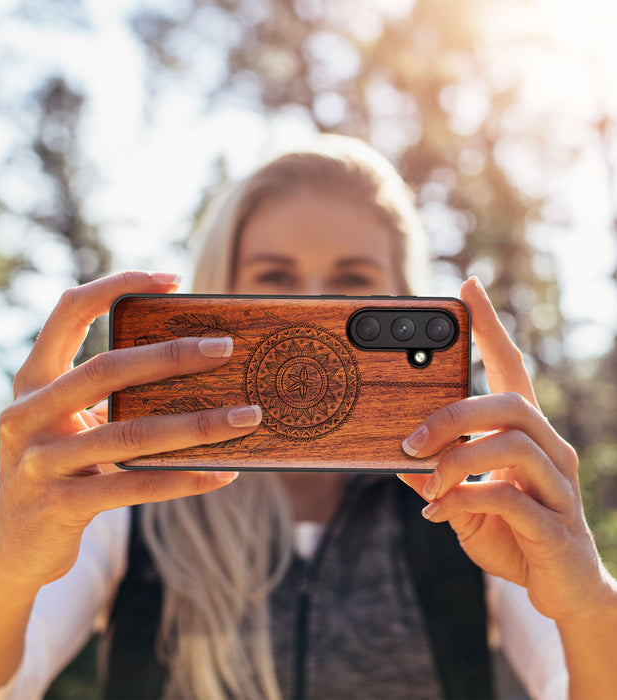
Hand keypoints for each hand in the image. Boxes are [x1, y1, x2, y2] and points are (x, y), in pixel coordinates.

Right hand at [0, 271, 260, 589]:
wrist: (13, 548)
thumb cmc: (59, 469)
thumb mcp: (70, 424)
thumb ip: (109, 397)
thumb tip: (195, 372)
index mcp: (33, 381)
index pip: (69, 312)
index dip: (117, 285)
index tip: (172, 279)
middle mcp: (28, 414)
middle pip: (107, 369)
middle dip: (171, 356)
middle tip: (225, 348)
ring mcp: (39, 462)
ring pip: (130, 434)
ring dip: (197, 424)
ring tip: (247, 416)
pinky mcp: (60, 506)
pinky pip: (135, 486)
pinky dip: (184, 478)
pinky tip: (223, 473)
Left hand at [398, 277, 612, 623]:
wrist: (560, 590)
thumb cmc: (511, 533)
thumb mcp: (463, 501)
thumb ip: (437, 478)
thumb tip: (399, 460)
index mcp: (526, 435)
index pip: (511, 368)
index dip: (491, 327)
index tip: (469, 288)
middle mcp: (550, 450)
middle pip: (508, 403)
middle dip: (453, 416)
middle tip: (409, 442)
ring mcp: (558, 486)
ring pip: (512, 443)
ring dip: (456, 460)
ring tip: (428, 483)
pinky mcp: (556, 525)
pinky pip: (509, 497)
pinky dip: (465, 499)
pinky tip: (441, 513)